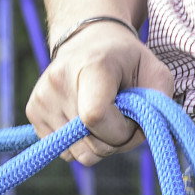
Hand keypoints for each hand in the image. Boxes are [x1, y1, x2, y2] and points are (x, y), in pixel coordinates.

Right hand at [25, 20, 175, 165]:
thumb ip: (161, 103)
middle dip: (114, 141)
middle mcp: (59, 80)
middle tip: (121, 116)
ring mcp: (42, 97)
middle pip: (89, 145)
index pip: (96, 117)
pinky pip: (64, 152)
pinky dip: (80, 143)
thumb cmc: (126, 60)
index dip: (122, 131)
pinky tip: (84, 117)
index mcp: (91, 66)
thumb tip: (153, 134)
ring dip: (97, 144)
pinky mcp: (33, 110)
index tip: (132, 118)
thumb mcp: (155, 72)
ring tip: (103, 114)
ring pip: (77, 154)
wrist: (89, 40)